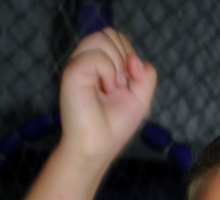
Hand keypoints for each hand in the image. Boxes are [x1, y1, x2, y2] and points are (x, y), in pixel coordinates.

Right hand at [59, 28, 156, 162]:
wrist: (97, 147)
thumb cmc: (114, 127)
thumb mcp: (141, 99)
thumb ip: (146, 76)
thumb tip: (134, 59)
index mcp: (100, 63)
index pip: (117, 38)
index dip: (129, 56)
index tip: (127, 83)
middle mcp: (87, 60)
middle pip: (111, 33)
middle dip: (124, 57)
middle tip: (119, 86)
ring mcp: (78, 64)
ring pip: (103, 38)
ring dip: (116, 64)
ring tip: (111, 88)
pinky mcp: (72, 71)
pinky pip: (96, 55)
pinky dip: (108, 71)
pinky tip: (105, 89)